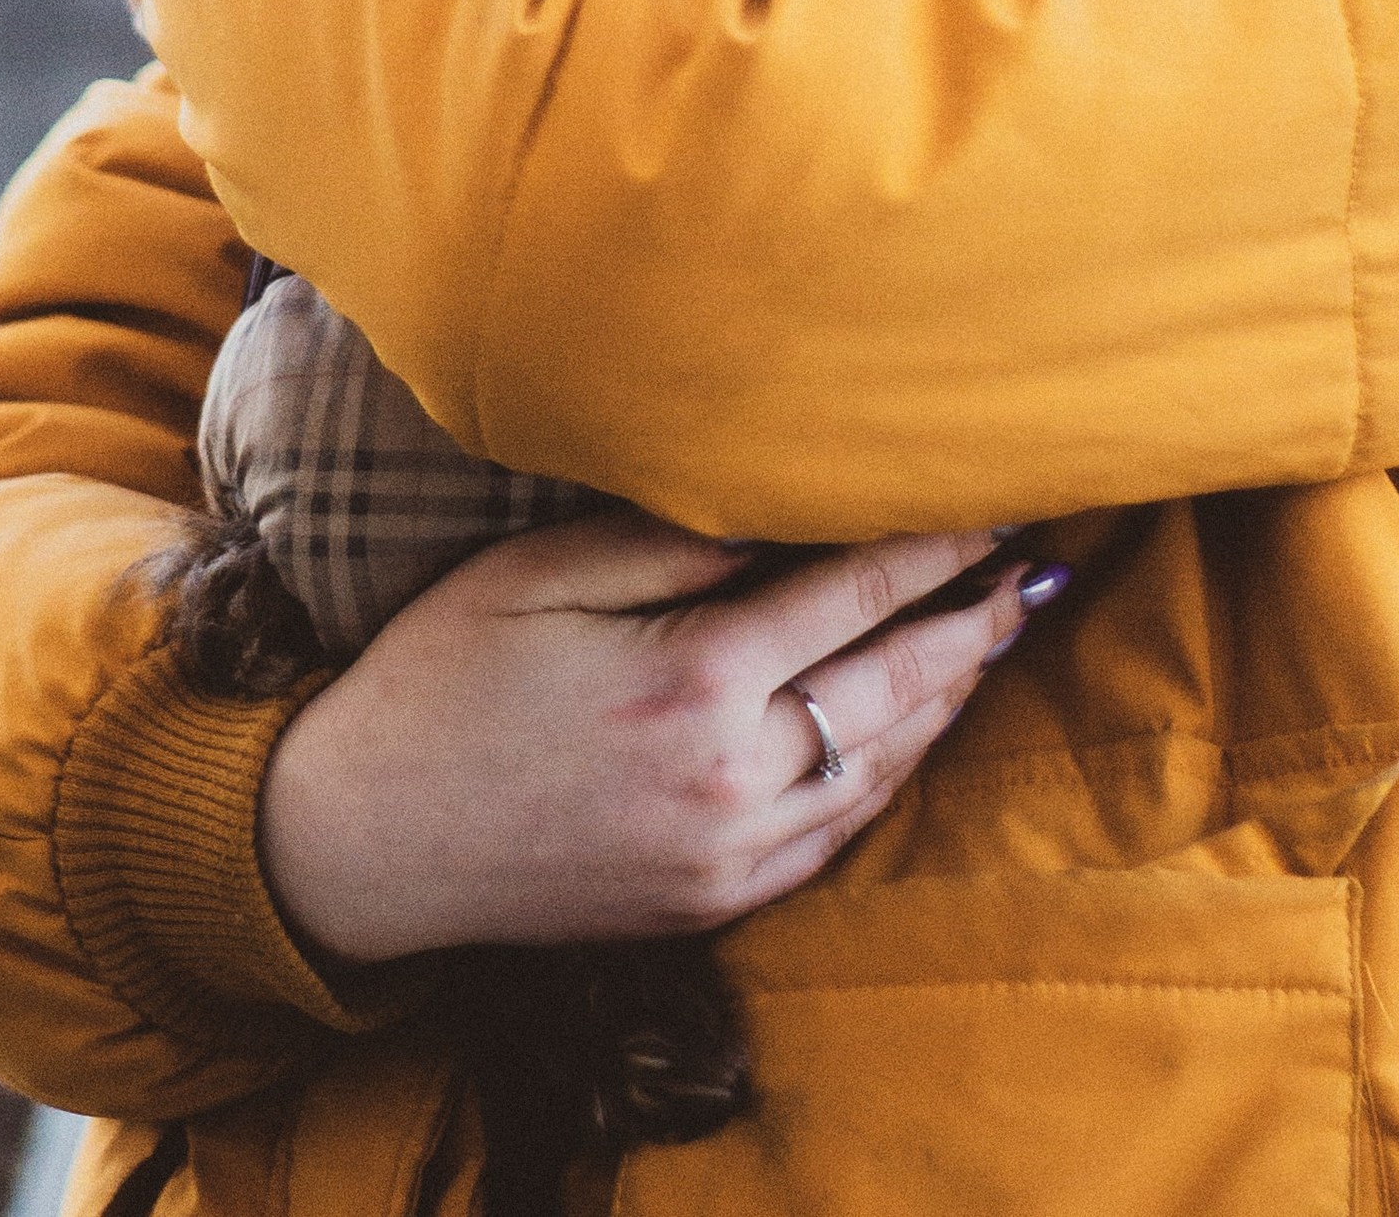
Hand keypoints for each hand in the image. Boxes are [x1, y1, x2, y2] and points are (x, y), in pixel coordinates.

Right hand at [257, 509, 1040, 960]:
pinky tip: (911, 728)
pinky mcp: (710, 903)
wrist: (362, 843)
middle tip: (1036, 566)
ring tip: (996, 633)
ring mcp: (727, 856)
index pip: (857, 594)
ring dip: (949, 697)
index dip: (939, 542)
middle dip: (974, 620)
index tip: (997, 495)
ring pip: (882, 767)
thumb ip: (672, 543)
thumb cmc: (440, 676)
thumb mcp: (539, 573)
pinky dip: (890, 773)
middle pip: (897, 686)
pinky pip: (834, 834)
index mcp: (693, 682)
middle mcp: (731, 779)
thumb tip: (782, 512)